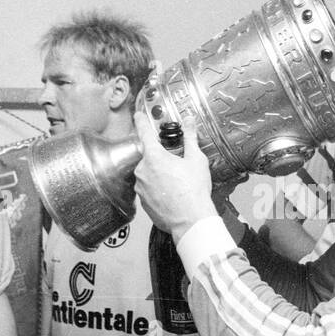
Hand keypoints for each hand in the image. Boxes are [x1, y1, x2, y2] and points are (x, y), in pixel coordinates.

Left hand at [132, 110, 217, 239]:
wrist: (190, 220)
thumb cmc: (194, 191)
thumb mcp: (196, 159)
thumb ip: (190, 137)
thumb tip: (189, 122)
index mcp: (154, 156)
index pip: (144, 133)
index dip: (141, 121)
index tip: (138, 115)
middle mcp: (142, 170)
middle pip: (149, 156)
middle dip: (161, 158)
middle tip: (177, 165)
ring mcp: (140, 187)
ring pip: (149, 174)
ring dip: (160, 174)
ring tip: (178, 183)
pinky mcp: (143, 202)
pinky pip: (149, 189)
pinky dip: (158, 189)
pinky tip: (173, 193)